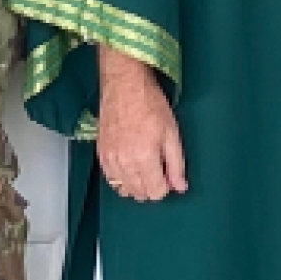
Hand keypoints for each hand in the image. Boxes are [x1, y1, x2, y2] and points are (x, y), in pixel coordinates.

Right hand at [97, 47, 186, 201]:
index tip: (168, 174)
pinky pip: (111, 179)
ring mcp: (109, 159)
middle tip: (159, 169)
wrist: (124, 85)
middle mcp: (124, 163)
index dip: (166, 186)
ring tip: (144, 166)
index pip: (155, 192)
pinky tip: (130, 166)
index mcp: (144, 158)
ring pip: (124, 189)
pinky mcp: (100, 154)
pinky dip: (122, 178)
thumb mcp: (172, 133)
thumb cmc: (150, 104)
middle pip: (139, 194)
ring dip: (137, 185)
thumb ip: (176, 164)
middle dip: (152, 187)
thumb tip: (180, 187)